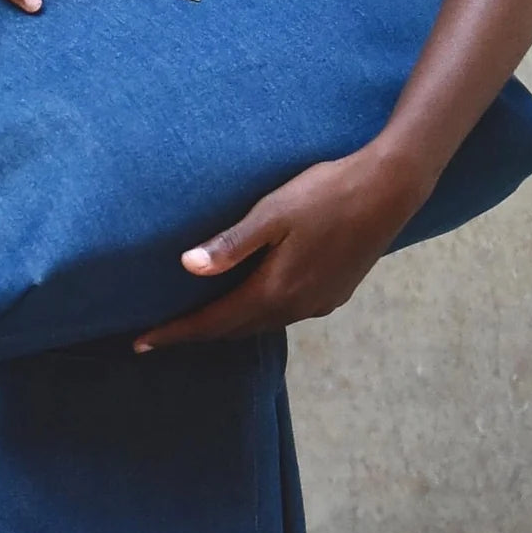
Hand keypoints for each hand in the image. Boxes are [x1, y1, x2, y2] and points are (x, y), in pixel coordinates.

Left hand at [132, 138, 438, 351]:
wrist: (391, 189)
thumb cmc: (328, 193)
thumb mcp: (273, 213)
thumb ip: (232, 243)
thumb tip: (188, 267)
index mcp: (274, 290)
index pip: (212, 322)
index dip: (175, 333)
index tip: (141, 342)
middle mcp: (295, 306)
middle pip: (234, 330)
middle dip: (196, 334)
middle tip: (159, 335)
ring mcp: (318, 303)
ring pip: (260, 324)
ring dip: (227, 326)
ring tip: (197, 321)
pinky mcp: (334, 294)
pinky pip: (284, 314)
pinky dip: (257, 315)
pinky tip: (251, 302)